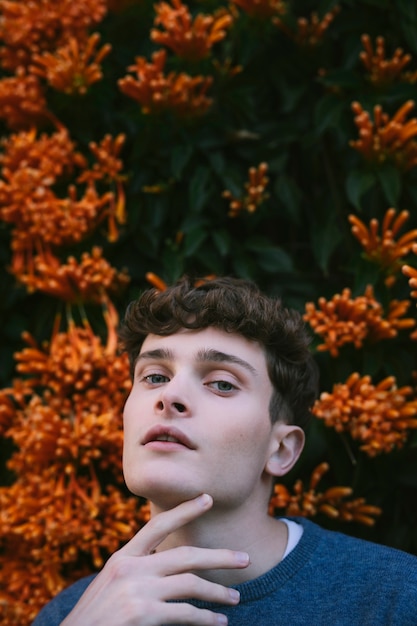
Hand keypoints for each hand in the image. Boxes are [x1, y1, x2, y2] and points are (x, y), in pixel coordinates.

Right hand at [61, 494, 248, 625]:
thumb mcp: (109, 586)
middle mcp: (130, 569)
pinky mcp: (142, 615)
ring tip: (235, 597)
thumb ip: (135, 571)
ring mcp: (136, 591)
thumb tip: (170, 568)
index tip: (207, 498)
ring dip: (217, 592)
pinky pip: (185, 614)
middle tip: (244, 558)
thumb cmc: (93, 619)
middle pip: (185, 555)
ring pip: (190, 583)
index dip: (185, 510)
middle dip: (218, 557)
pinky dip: (206, 618)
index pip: (158, 525)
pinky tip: (219, 622)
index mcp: (122, 558)